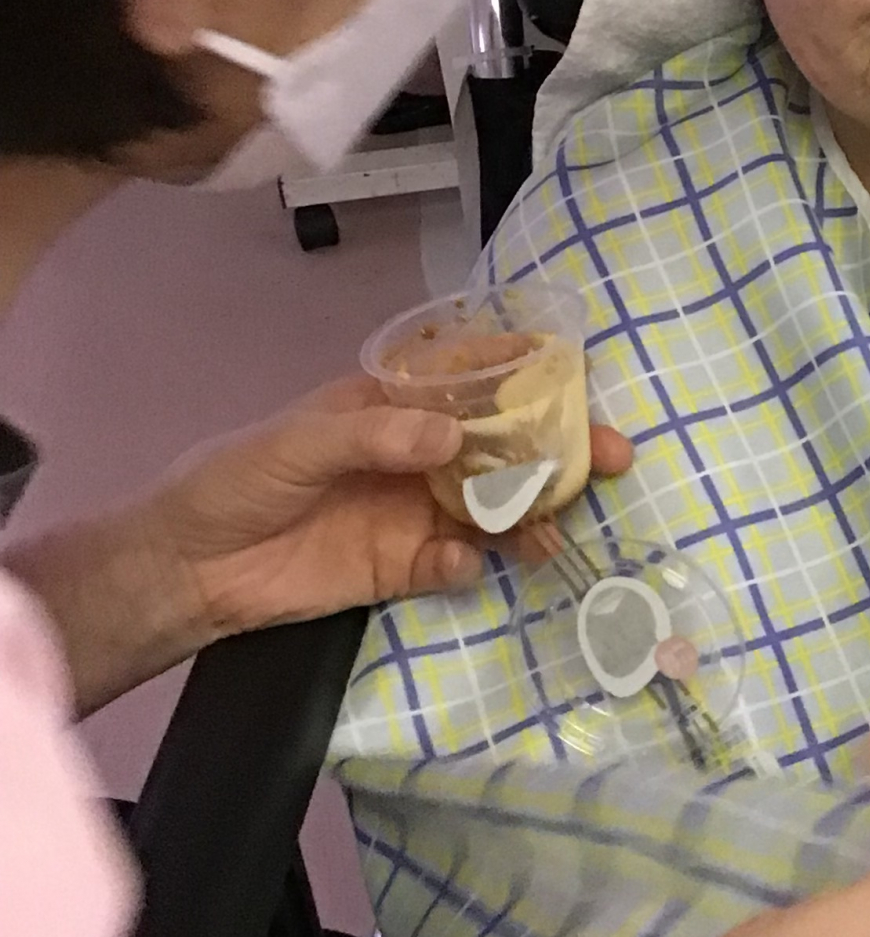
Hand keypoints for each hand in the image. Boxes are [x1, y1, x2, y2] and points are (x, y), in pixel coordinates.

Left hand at [140, 376, 633, 640]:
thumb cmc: (234, 480)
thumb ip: (376, 436)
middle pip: (501, 448)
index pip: (466, 377)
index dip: (521, 368)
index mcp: (390, 406)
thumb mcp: (297, 442)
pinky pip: (456, 564)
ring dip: (529, 517)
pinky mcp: (403, 568)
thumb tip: (455, 439)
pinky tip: (461, 567)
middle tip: (611, 459)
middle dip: (556, 451)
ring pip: (493, 508)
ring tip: (552, 533)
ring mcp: (414, 512)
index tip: (575, 367)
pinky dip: (470, 566)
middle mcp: (415, 455)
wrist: (191, 568)